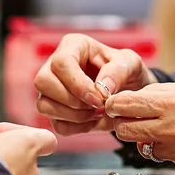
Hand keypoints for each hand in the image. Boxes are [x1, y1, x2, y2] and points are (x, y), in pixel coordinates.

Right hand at [34, 33, 157, 135]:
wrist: (128, 93)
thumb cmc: (127, 72)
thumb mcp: (131, 64)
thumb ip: (120, 70)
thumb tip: (102, 87)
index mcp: (73, 46)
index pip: (61, 62)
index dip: (77, 84)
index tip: (99, 98)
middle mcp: (55, 65)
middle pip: (43, 82)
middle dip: (72, 101)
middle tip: (97, 106)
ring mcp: (51, 89)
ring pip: (44, 105)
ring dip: (74, 116)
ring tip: (97, 113)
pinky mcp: (54, 110)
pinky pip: (56, 125)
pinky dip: (77, 128)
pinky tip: (93, 120)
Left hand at [106, 80, 174, 174]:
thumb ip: (167, 93)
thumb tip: (140, 98)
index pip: (125, 106)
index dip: (114, 105)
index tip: (113, 105)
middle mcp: (174, 130)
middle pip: (125, 132)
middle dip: (127, 125)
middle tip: (137, 120)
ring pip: (147, 148)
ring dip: (153, 140)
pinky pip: (171, 161)